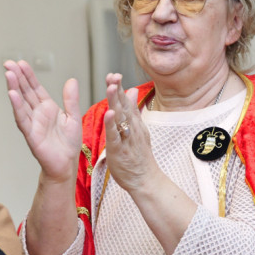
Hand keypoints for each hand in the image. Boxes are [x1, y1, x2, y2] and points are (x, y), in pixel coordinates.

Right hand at [4, 61, 82, 183]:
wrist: (66, 165)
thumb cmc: (68, 144)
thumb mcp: (73, 117)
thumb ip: (71, 100)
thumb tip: (72, 80)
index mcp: (47, 107)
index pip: (35, 88)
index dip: (28, 75)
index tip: (21, 62)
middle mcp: (37, 113)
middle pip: (25, 92)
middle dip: (17, 77)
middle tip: (8, 63)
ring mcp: (32, 123)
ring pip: (21, 102)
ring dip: (14, 88)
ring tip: (9, 74)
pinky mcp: (31, 134)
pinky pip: (23, 118)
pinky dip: (17, 106)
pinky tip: (12, 94)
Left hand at [101, 72, 155, 193]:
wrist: (145, 179)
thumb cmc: (139, 156)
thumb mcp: (137, 129)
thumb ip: (133, 110)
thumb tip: (131, 90)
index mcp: (133, 123)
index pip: (126, 102)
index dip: (119, 88)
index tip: (113, 74)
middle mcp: (131, 128)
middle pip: (124, 106)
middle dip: (118, 90)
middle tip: (113, 75)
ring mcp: (127, 138)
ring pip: (120, 118)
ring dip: (116, 102)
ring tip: (112, 87)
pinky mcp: (119, 150)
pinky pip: (115, 135)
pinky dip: (112, 124)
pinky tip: (109, 114)